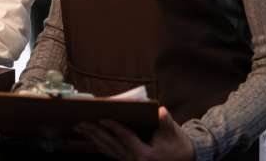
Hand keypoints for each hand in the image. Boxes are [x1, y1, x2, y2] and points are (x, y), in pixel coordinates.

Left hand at [74, 106, 194, 160]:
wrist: (184, 159)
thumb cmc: (177, 144)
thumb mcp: (173, 132)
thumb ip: (165, 121)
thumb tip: (160, 111)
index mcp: (146, 155)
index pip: (126, 139)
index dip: (114, 128)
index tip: (102, 119)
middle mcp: (136, 160)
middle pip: (112, 145)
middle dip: (95, 133)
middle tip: (81, 122)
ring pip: (109, 150)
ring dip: (94, 138)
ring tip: (81, 128)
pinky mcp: (128, 160)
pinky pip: (111, 153)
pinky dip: (99, 144)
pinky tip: (91, 136)